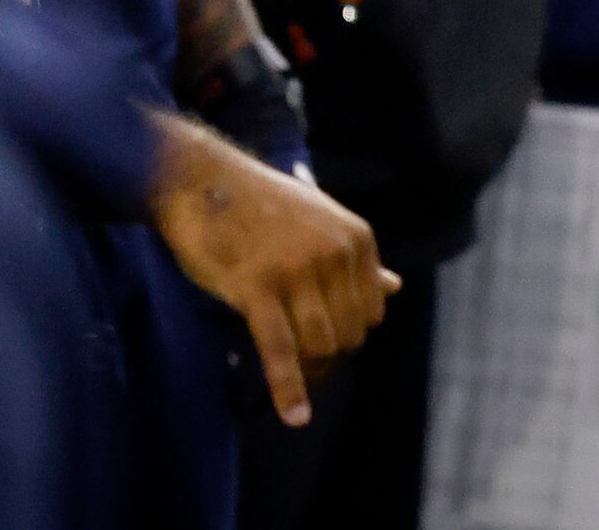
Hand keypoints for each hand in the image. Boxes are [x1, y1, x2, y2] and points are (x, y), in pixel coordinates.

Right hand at [147, 114, 397, 426]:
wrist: (203, 181)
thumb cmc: (262, 207)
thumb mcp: (322, 225)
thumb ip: (357, 261)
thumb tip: (394, 289)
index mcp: (357, 238)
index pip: (370, 314)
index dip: (347, 337)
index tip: (321, 345)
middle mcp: (335, 253)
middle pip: (348, 336)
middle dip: (328, 360)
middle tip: (302, 369)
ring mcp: (297, 270)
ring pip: (319, 346)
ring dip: (308, 375)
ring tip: (293, 382)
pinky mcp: (257, 287)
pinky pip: (280, 350)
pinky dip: (289, 388)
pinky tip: (294, 416)